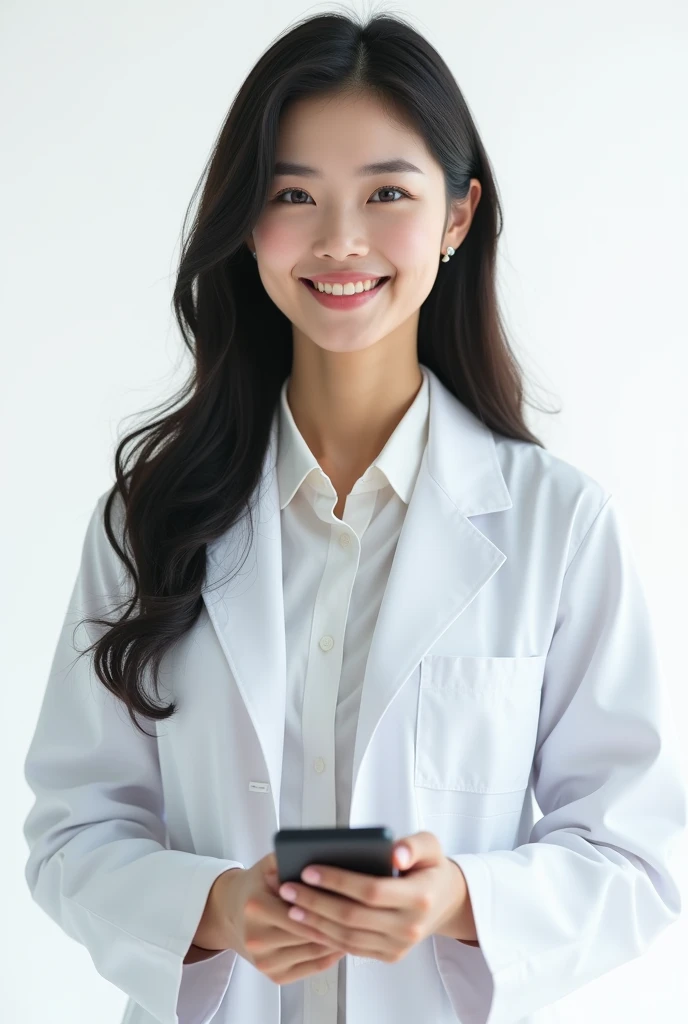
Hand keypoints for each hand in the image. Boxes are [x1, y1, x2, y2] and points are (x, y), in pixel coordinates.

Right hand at [190, 853, 345, 983]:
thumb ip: (290, 857)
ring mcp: (264, 961)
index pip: (300, 910)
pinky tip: (342, 943)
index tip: (352, 900)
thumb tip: (321, 855)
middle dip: (337, 924)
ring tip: (358, 927)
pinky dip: (329, 956)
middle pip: (309, 934)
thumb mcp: (268, 864)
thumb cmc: (256, 886)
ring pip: (313, 953)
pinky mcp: (273, 976)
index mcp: (256, 906)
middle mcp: (256, 938)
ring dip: (337, 941)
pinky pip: (310, 968)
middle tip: (362, 916)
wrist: (229, 912)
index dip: (328, 906)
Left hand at [275, 831, 472, 963]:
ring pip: (348, 937)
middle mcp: (411, 926)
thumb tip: (395, 853)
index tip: (308, 869)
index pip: (371, 890)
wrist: (445, 902)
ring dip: (315, 922)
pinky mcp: (389, 956)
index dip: (338, 881)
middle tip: (288, 888)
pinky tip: (306, 922)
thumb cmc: (430, 868)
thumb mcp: (431, 846)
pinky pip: (351, 948)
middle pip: (353, 917)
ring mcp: (399, 946)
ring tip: (290, 906)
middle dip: (316, 902)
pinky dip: (325, 936)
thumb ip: (414, 845)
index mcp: (421, 896)